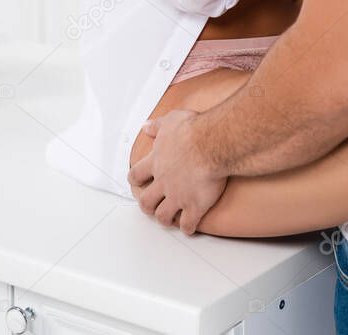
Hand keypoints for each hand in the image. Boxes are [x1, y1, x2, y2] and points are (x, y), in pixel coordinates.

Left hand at [127, 109, 226, 235]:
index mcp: (156, 162)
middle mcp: (163, 182)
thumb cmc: (193, 130)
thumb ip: (157, 125)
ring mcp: (177, 196)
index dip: (136, 180)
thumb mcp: (171, 120)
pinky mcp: (194, 205)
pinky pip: (188, 224)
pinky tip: (190, 227)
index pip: (136, 175)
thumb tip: (146, 126)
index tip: (138, 182)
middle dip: (147, 205)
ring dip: (165, 218)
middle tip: (150, 205)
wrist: (211, 143)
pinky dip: (187, 228)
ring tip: (169, 219)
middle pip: (146, 201)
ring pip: (163, 216)